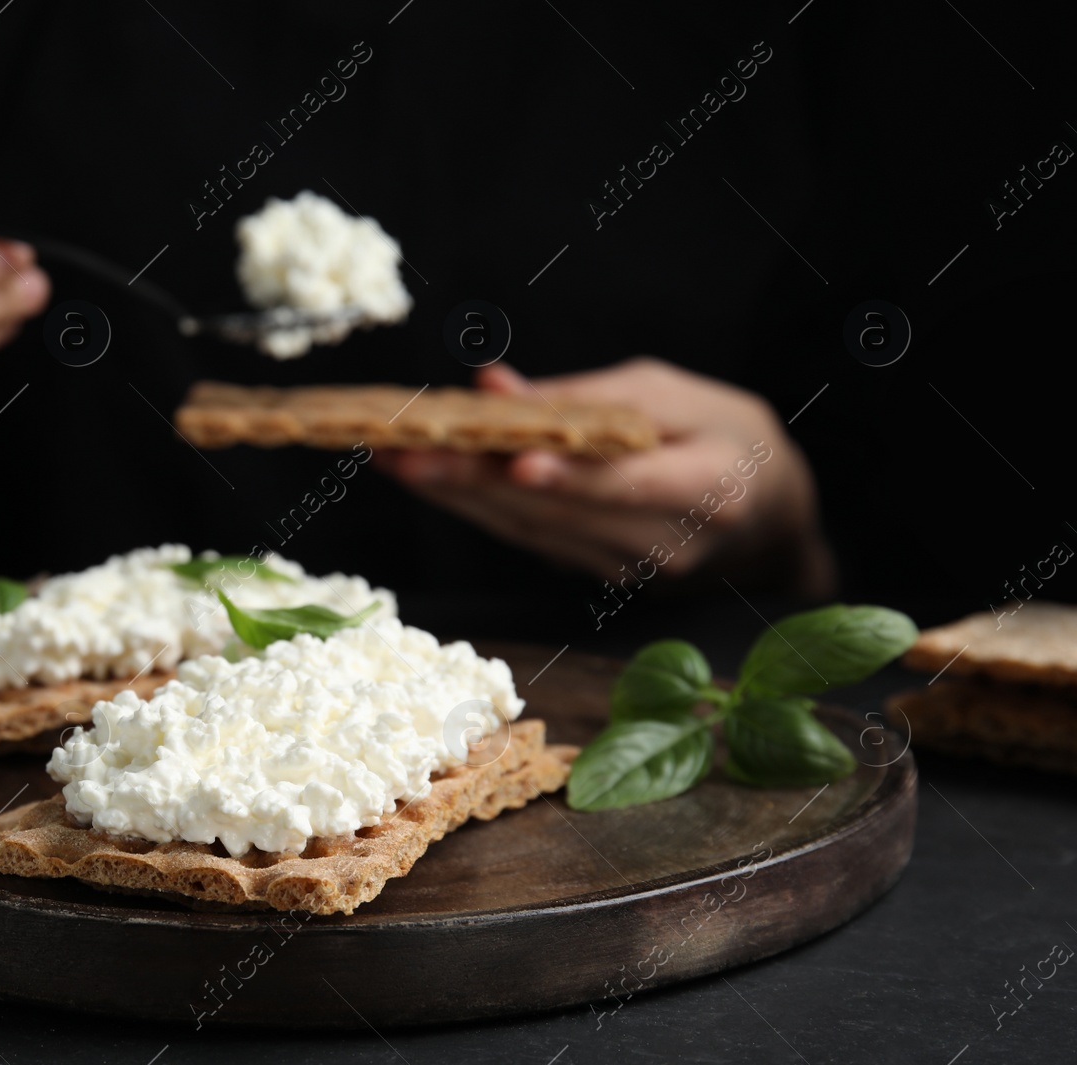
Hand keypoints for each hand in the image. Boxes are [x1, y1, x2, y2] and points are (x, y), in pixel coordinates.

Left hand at [375, 358, 835, 596]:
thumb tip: (494, 390)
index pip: (627, 486)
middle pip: (555, 512)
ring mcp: (628, 572)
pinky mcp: (598, 577)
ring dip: (455, 496)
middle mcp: (665, 544)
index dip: (568, 478)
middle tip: (399, 450)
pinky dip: (478, 508)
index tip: (513, 463)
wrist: (768, 518)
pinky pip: (528, 539)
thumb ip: (586, 395)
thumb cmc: (726, 436)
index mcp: (705, 488)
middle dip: (470, 479)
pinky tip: (431, 480)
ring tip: (392, 460)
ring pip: (528, 531)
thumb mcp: (674, 392)